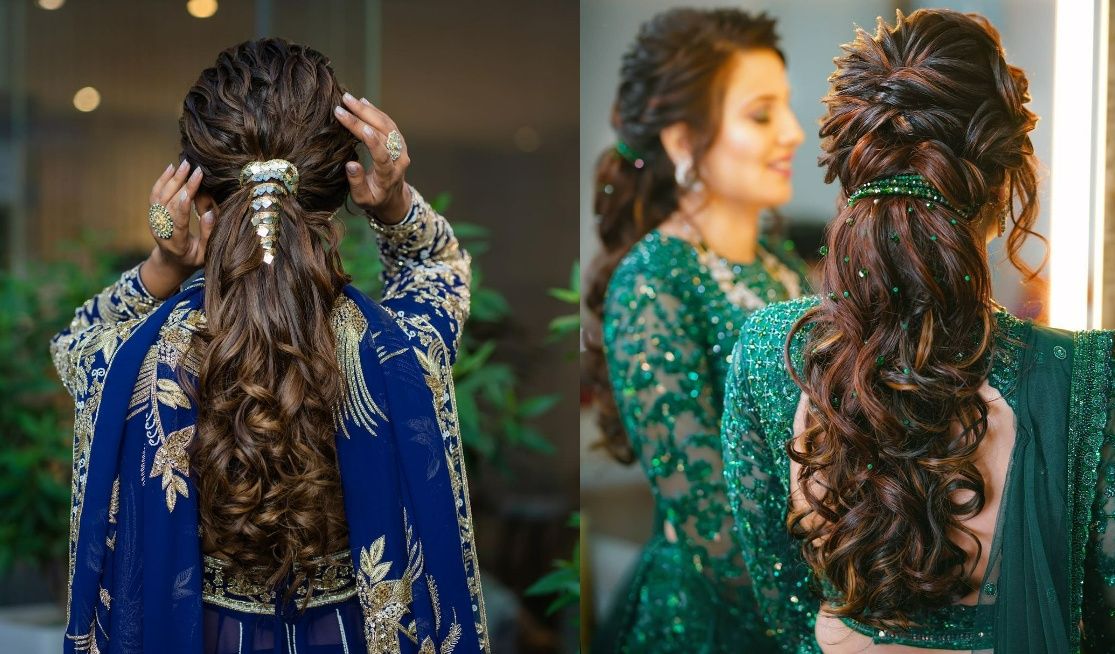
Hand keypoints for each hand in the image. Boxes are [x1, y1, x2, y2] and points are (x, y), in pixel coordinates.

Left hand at [140, 160, 214, 297]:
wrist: (171, 261)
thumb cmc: (193, 258)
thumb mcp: (205, 253)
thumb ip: (207, 234)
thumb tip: (208, 213)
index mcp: (175, 243)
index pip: (178, 218)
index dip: (185, 201)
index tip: (194, 185)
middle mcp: (161, 231)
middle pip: (168, 203)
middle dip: (181, 184)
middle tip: (193, 168)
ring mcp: (154, 221)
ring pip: (160, 196)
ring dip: (172, 179)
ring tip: (184, 164)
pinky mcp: (153, 214)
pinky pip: (155, 195)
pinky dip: (162, 180)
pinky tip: (171, 168)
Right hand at [333, 92, 411, 223]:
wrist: (393, 197)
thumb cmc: (374, 199)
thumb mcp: (363, 199)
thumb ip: (356, 183)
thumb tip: (351, 165)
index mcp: (389, 175)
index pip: (383, 155)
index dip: (373, 141)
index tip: (361, 127)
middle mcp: (399, 159)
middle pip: (384, 134)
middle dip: (363, 117)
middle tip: (344, 103)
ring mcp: (401, 148)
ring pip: (386, 124)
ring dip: (368, 110)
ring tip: (349, 99)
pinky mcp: (399, 141)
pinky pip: (388, 123)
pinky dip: (375, 111)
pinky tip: (362, 102)